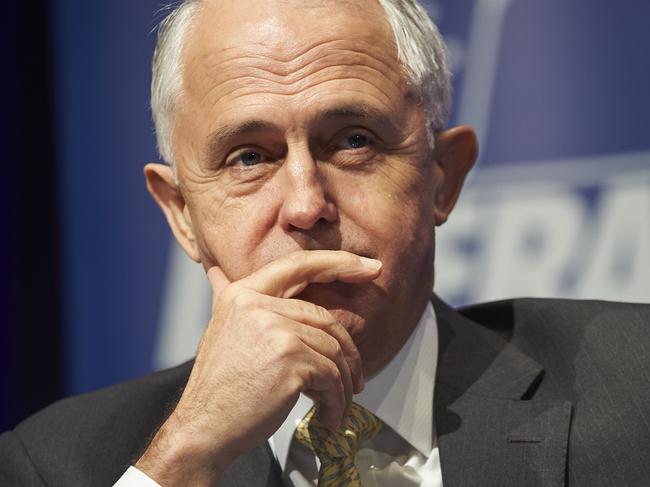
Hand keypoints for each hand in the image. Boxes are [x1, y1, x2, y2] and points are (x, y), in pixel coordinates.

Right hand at [135, 250, 381, 485]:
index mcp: (243, 293)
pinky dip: (336, 401)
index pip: (299, 265)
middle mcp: (258, 304)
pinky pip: (331, 376)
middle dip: (348, 352)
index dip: (339, 262)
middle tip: (356, 378)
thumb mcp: (220, 329)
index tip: (370, 267)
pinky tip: (328, 417)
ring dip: (342, 384)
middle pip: (324, 318)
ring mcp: (275, 328)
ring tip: (338, 406)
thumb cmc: (218, 387)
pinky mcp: (290, 358)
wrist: (203, 428)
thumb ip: (226, 298)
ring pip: (332, 350)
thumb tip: (215, 271)